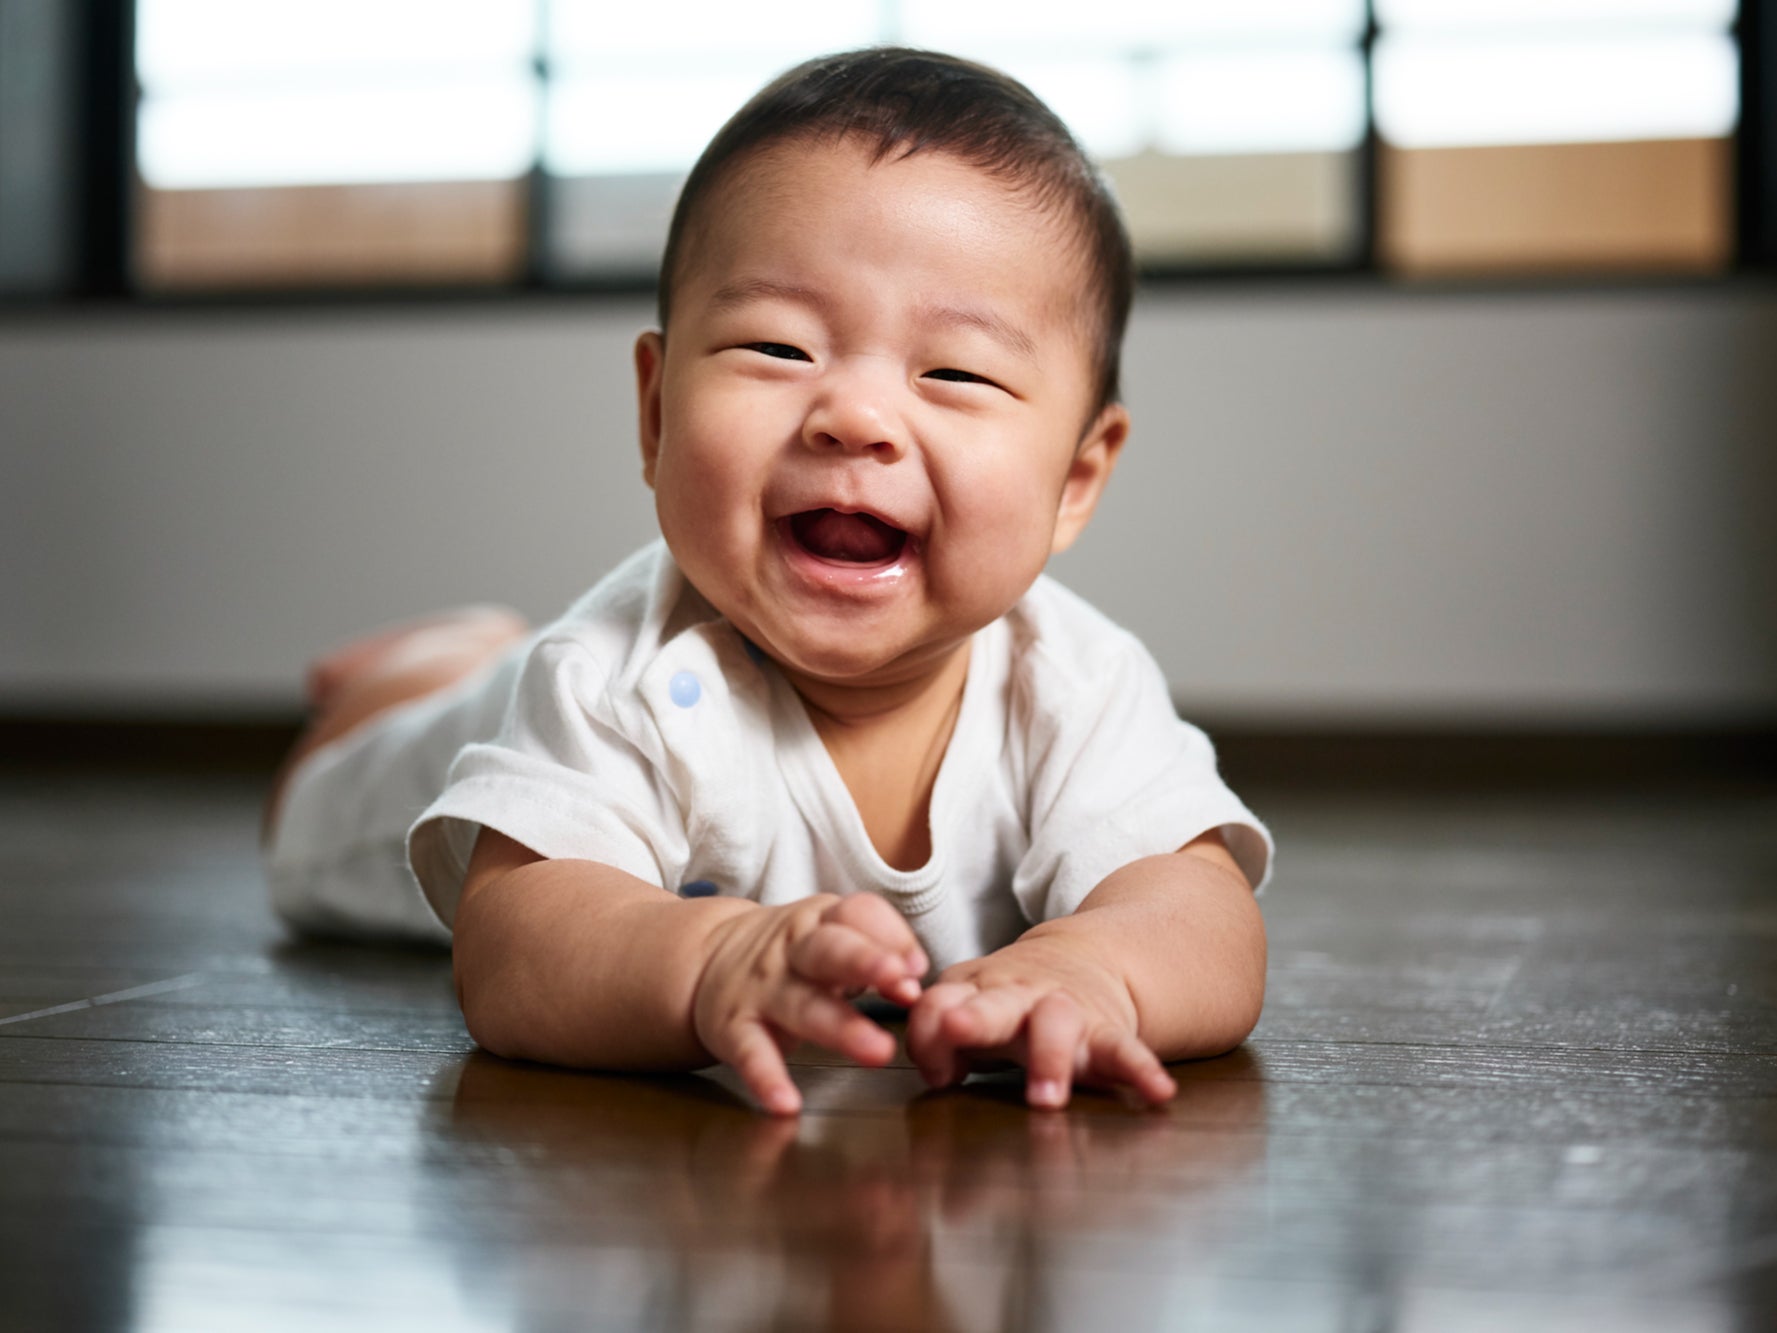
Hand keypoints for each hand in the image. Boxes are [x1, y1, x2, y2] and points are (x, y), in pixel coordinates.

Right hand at [693, 892, 927, 1114]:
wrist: (704, 961)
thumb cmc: (787, 955)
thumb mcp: (828, 935)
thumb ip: (876, 952)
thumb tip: (915, 981)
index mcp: (820, 922)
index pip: (856, 913)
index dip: (891, 936)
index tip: (917, 968)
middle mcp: (791, 951)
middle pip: (829, 950)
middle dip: (866, 961)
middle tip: (901, 983)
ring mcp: (762, 989)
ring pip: (802, 1005)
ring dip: (841, 1027)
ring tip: (877, 1051)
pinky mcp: (733, 1028)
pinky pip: (750, 1053)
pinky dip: (766, 1078)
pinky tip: (786, 1102)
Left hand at [905, 939, 1175, 1109]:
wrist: (1081, 961)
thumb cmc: (1010, 1000)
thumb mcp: (970, 1007)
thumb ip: (939, 1039)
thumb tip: (936, 1074)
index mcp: (978, 991)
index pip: (939, 1004)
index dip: (928, 1033)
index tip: (936, 1074)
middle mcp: (1019, 997)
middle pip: (994, 1003)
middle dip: (975, 1017)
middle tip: (958, 1028)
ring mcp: (1065, 1011)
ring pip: (1056, 1024)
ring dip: (1049, 1058)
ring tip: (1046, 1098)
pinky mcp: (1107, 1032)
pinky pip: (1126, 1050)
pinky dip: (1143, 1071)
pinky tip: (1158, 1093)